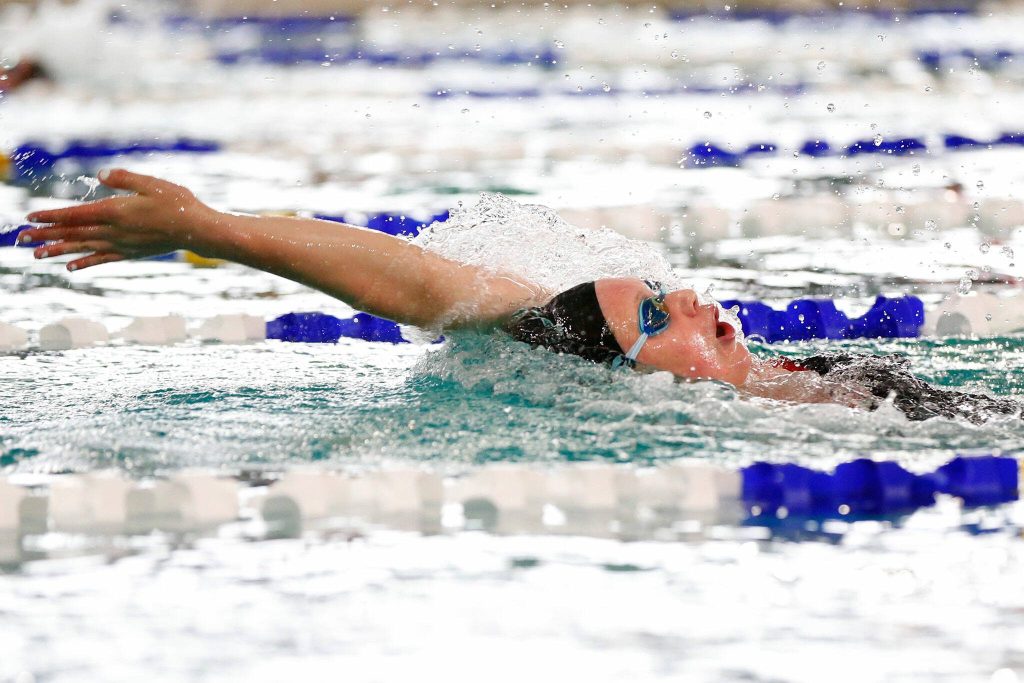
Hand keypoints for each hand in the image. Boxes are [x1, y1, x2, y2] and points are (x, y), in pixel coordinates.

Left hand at [20, 168, 216, 270]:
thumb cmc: (178, 203)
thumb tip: (101, 174)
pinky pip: (102, 259)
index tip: (29, 218)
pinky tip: (70, 267)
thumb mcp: (152, 183)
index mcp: (115, 211)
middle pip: (72, 233)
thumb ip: (124, 178)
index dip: (50, 216)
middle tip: (21, 239)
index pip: (74, 214)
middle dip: (45, 235)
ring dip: (57, 250)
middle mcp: (113, 230)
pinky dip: (84, 262)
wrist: (197, 231)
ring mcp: (121, 244)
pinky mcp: (131, 253)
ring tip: (36, 255)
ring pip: (82, 248)